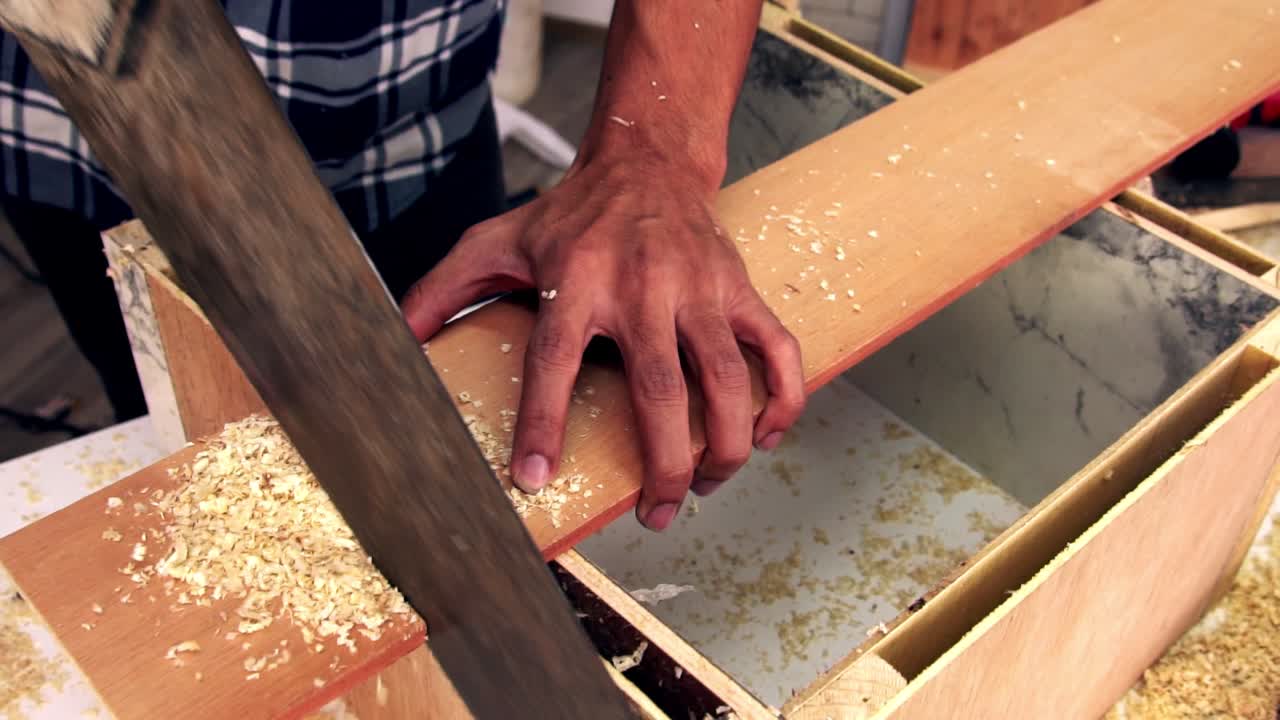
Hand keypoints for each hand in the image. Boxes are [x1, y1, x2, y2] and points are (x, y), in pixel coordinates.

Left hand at [402, 153, 804, 529]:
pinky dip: (784, 398)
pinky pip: (778, 348)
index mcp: (576, 281)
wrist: (645, 163)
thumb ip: (443, 290)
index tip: (534, 480)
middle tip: (653, 516)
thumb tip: (395, 340)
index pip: (554, 361)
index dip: (543, 424)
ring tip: (705, 488)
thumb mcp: (494, 241)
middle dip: (662, 465)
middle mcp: (642, 287)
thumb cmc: (568, 216)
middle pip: (660, 390)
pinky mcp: (738, 288)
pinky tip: (768, 436)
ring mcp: (698, 288)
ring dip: (724, 446)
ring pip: (726, 378)